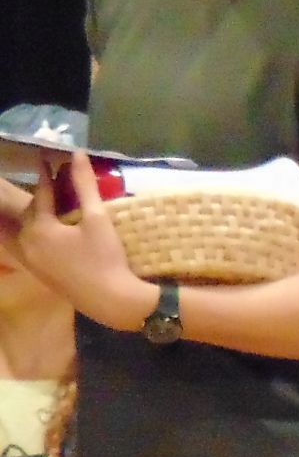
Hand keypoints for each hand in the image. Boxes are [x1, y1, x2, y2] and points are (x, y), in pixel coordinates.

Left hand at [15, 153, 151, 329]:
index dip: (46, 175)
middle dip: (43, 197)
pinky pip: (36, 245)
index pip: (41, 194)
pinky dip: (44, 233)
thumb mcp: (97, 219)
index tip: (48, 158)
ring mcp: (32, 261)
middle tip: (56, 183)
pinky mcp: (41, 273)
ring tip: (58, 206)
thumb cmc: (105, 258)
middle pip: (32, 212)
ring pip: (32, 230)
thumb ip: (84, 186)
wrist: (111, 301)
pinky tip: (59, 231)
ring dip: (42, 216)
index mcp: (38, 228)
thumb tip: (77, 155)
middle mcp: (28, 243)